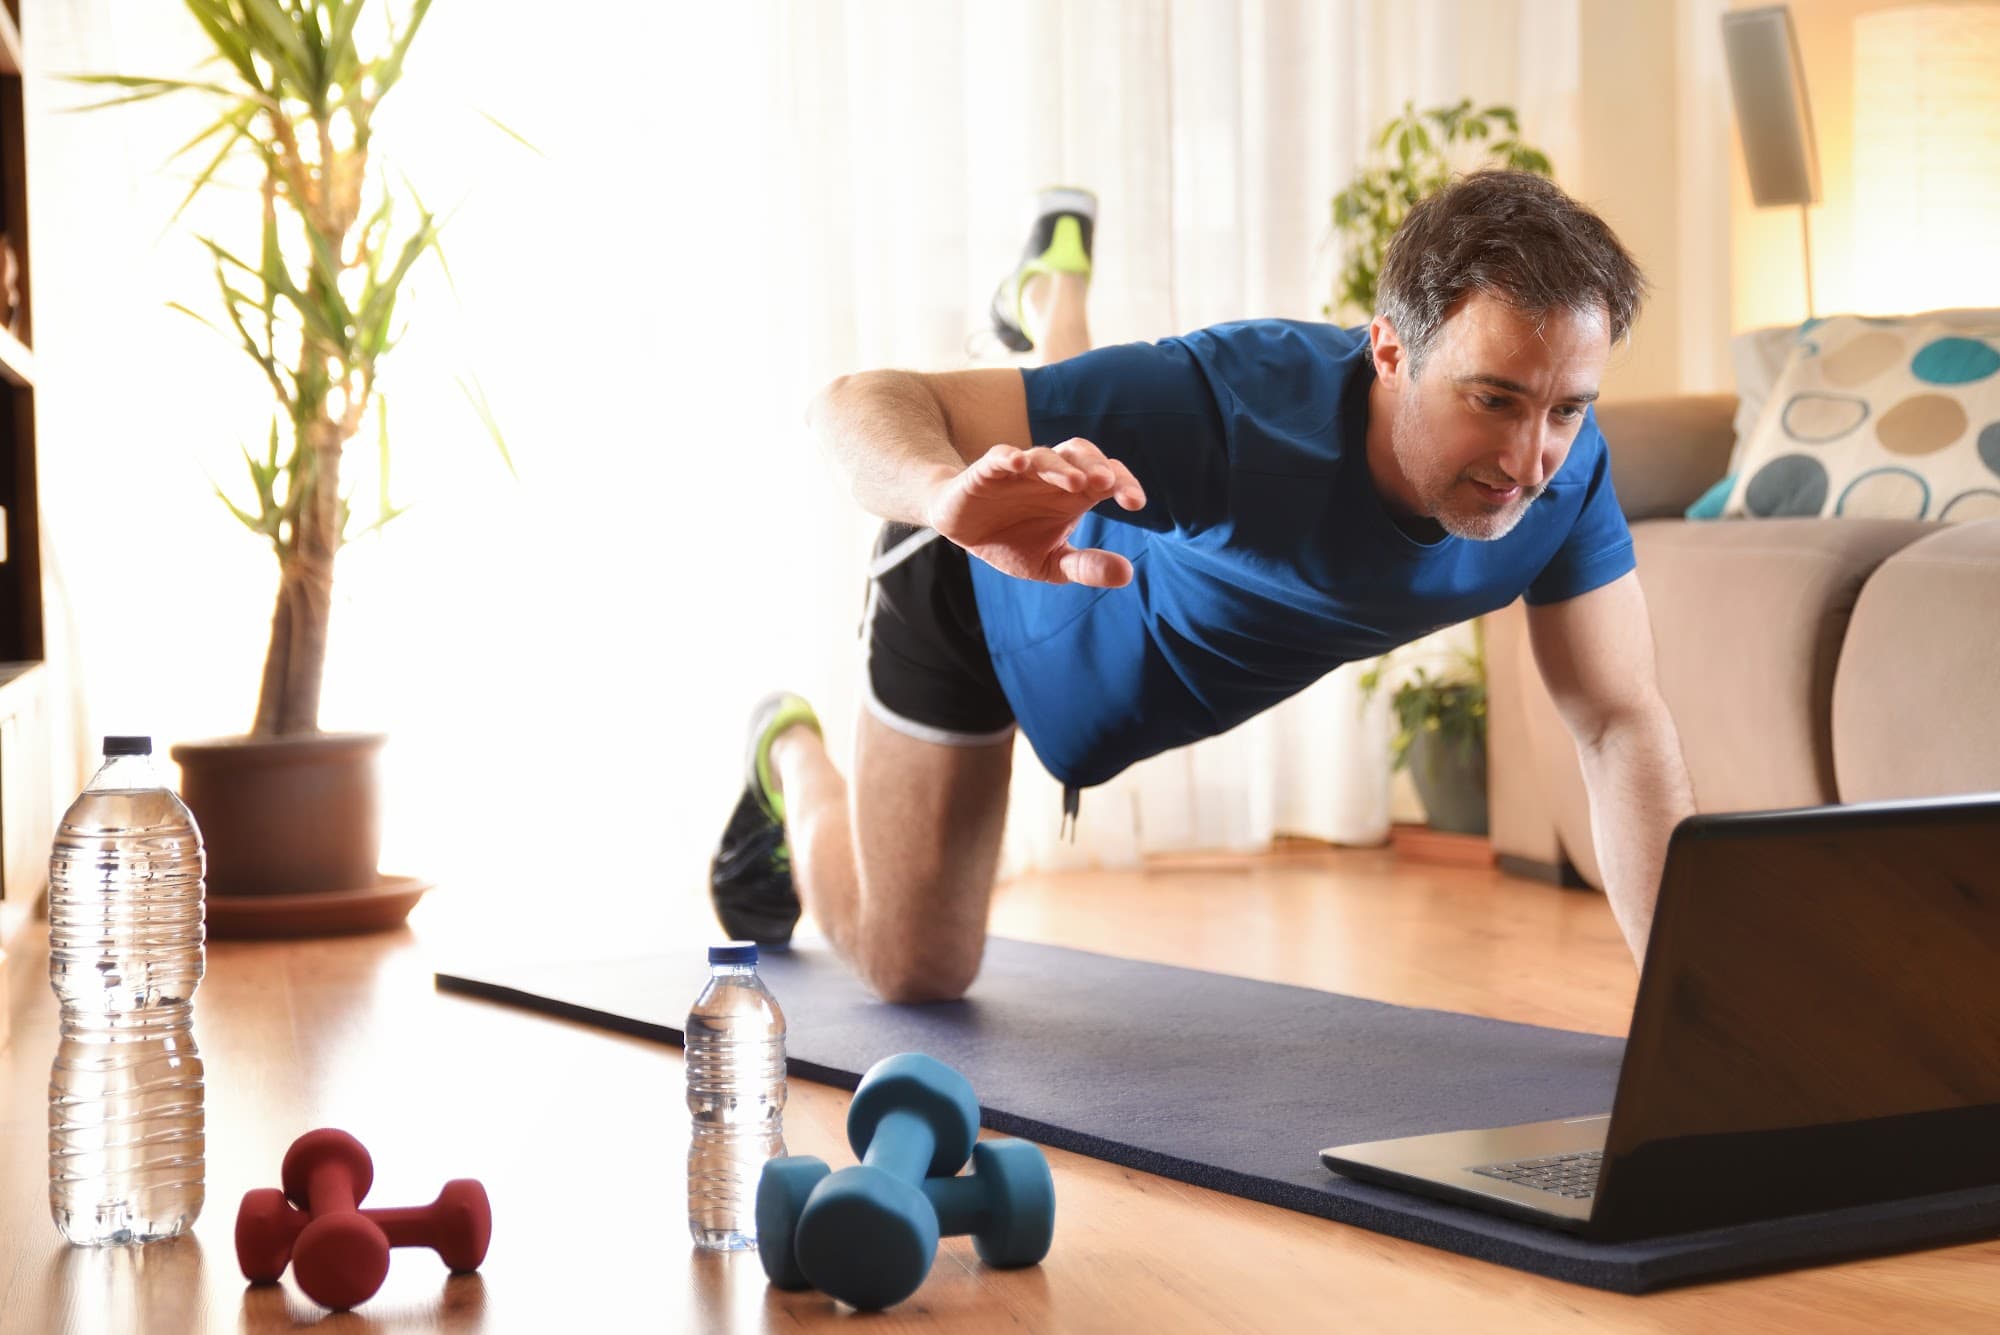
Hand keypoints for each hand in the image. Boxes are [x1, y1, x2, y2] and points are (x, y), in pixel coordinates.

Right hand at [923, 438, 1147, 586]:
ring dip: (1060, 466)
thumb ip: (1086, 566)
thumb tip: (1128, 574)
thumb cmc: (1013, 541)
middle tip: (1107, 483)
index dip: (1124, 483)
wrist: (964, 533)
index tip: (1136, 503)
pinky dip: (1010, 457)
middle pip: (1081, 455)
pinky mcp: (986, 472)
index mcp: (1073, 493)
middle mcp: (1051, 476)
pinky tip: (1020, 463)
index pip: (1107, 477)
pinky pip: (999, 457)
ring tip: (1075, 483)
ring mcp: (1019, 471)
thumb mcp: (1051, 563)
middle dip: (1096, 465)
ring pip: (1045, 455)